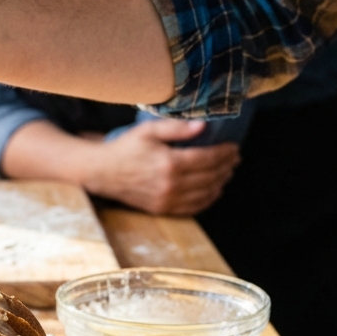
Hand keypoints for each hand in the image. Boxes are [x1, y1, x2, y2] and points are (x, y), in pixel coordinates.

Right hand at [83, 119, 239, 215]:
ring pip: (205, 194)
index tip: (234, 147)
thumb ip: (176, 128)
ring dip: (221, 183)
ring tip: (226, 172)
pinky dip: (208, 200)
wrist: (102, 172)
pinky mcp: (163, 209)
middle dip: (227, 167)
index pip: (208, 159)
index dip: (225, 153)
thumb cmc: (125, 148)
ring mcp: (167, 199)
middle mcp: (171, 184)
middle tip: (234, 158)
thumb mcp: (148, 131)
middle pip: (210, 176)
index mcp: (170, 163)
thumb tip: (203, 126)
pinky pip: (193, 208)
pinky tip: (213, 190)